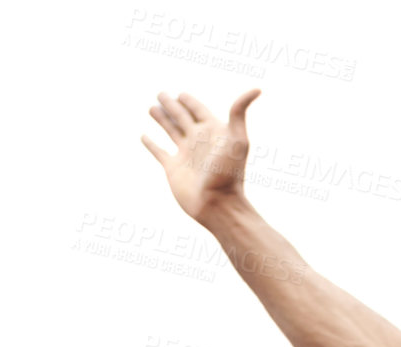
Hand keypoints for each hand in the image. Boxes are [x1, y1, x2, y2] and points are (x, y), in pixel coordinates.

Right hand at [141, 89, 259, 221]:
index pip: (199, 110)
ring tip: (152, 108)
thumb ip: (239, 112)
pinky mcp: (172, 168)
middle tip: (161, 94)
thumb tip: (257, 88)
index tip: (181, 93)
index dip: (190, 101)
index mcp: (212, 132)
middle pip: (182, 117)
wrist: (218, 204)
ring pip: (170, 131)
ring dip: (162, 119)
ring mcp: (185, 155)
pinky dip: (151, 144)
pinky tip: (143, 136)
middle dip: (172, 105)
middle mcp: (198, 141)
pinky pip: (159, 152)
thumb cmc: (229, 173)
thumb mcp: (237, 139)